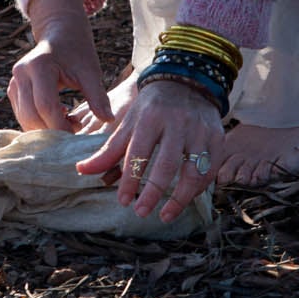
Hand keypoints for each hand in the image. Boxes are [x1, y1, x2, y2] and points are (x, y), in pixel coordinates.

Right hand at [7, 0, 111, 132]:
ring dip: (46, 128)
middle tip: (75, 128)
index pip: (46, 106)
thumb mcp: (90, 72)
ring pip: (24, 118)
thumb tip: (108, 119)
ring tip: (68, 119)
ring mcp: (13, 82)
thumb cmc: (77, 52)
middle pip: (31, 116)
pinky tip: (58, 114)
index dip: (60, 125)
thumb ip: (98, 97)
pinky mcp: (13, 89)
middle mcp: (21, 74)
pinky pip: (22, 114)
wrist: (60, 34)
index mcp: (39, 66)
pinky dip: (39, 122)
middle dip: (52, 130)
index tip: (77, 131)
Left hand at [76, 77, 222, 224]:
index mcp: (151, 118)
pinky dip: (198, 189)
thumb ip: (108, 149)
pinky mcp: (217, 139)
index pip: (138, 153)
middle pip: (166, 164)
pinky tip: (185, 200)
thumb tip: (81, 171)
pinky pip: (210, 170)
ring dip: (179, 198)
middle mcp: (177, 123)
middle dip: (153, 192)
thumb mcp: (129, 122)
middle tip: (140, 212)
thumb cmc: (153, 107)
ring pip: (193, 171)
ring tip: (164, 215)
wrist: (187, 82)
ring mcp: (200, 131)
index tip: (123, 201)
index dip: (130, 179)